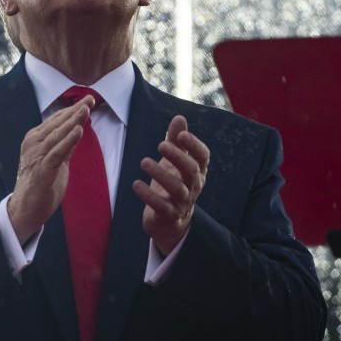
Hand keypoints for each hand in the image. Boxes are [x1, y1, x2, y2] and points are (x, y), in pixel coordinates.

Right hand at [7, 96, 94, 244]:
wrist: (25, 210)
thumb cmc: (40, 185)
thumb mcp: (56, 162)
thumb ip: (65, 146)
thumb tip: (77, 130)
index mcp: (35, 140)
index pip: (56, 121)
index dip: (72, 110)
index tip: (88, 101)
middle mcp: (34, 144)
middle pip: (57, 124)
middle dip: (75, 111)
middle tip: (90, 99)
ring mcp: (37, 156)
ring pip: (57, 135)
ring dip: (73, 121)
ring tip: (86, 109)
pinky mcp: (42, 170)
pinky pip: (57, 152)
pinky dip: (68, 141)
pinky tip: (79, 131)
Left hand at [132, 115, 209, 255]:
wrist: (170, 222)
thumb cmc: (174, 183)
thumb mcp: (174, 162)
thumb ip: (176, 140)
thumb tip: (180, 117)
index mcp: (197, 171)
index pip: (203, 156)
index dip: (194, 145)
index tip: (181, 135)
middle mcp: (194, 186)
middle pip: (191, 171)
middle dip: (178, 157)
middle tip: (161, 144)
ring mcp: (182, 202)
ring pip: (177, 188)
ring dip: (160, 174)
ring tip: (144, 162)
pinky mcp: (169, 215)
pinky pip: (161, 206)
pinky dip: (149, 196)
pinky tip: (136, 184)